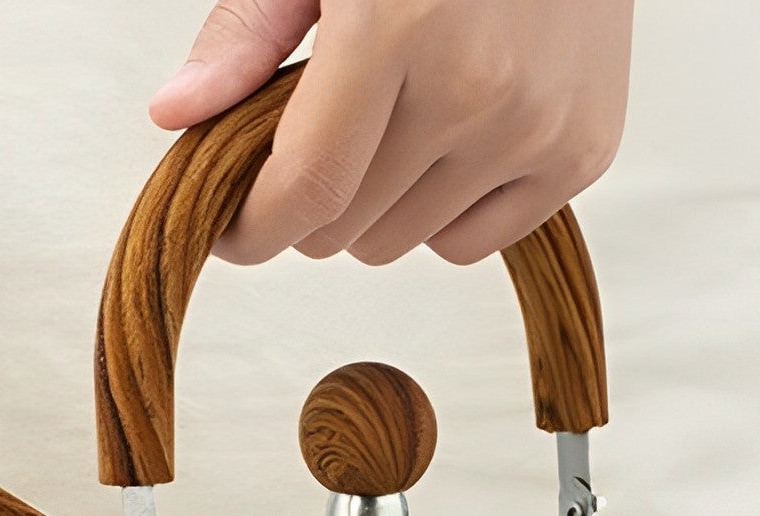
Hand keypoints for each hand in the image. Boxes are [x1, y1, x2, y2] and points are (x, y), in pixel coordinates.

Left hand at [150, 0, 632, 265]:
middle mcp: (477, 92)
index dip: (255, 228)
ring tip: (391, 128)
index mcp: (397, 27)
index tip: (232, 232)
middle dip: (312, 205)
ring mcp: (537, 131)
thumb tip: (178, 115)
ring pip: (407, 244)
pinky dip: (442, 215)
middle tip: (318, 145)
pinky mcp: (580, 154)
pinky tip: (445, 146)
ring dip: (377, 209)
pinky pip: (473, 244)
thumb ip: (247, 31)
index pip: (309, 185)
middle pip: (351, 229)